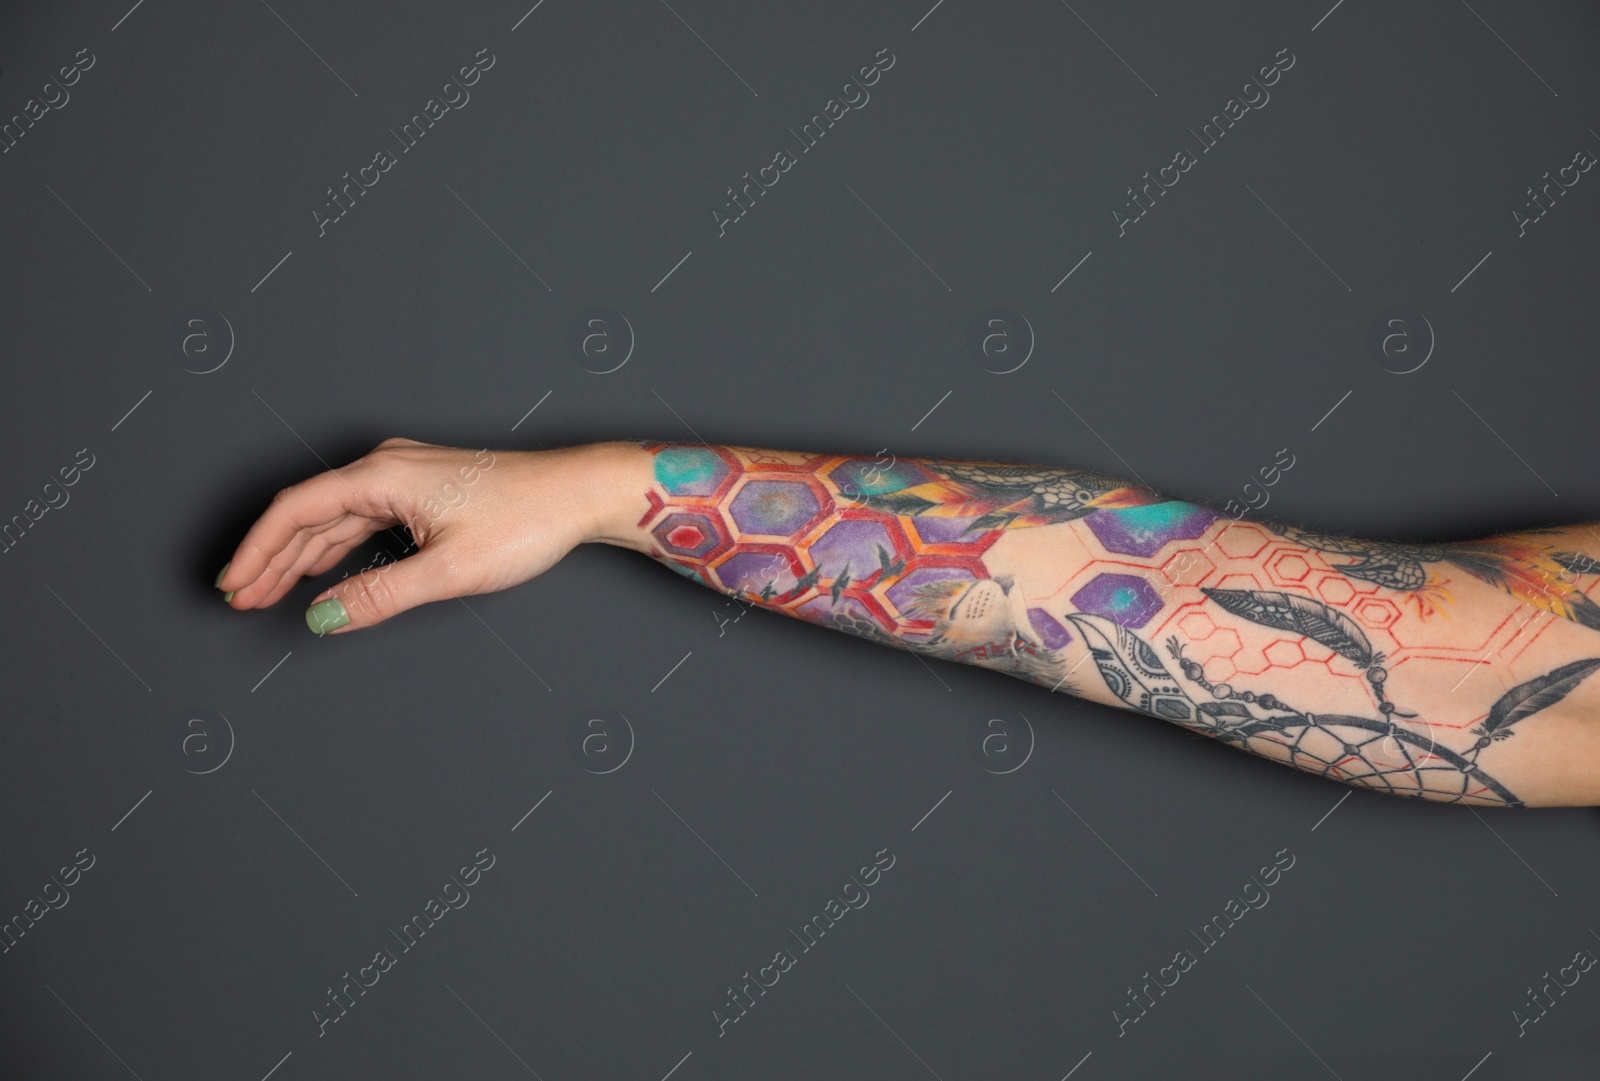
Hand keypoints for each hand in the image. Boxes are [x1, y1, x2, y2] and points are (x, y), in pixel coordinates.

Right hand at [214, 438, 648, 633]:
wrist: (578, 493)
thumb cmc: (527, 519)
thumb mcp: (448, 570)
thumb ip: (379, 595)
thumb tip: (324, 617)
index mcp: (383, 474)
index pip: (295, 510)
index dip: (257, 551)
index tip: (234, 585)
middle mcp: (387, 466)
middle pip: (308, 513)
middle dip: (270, 559)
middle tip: (242, 600)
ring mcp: (405, 475)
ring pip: (334, 517)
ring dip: (299, 556)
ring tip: (268, 592)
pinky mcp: (423, 488)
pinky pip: (361, 517)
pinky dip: (334, 546)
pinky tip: (320, 570)